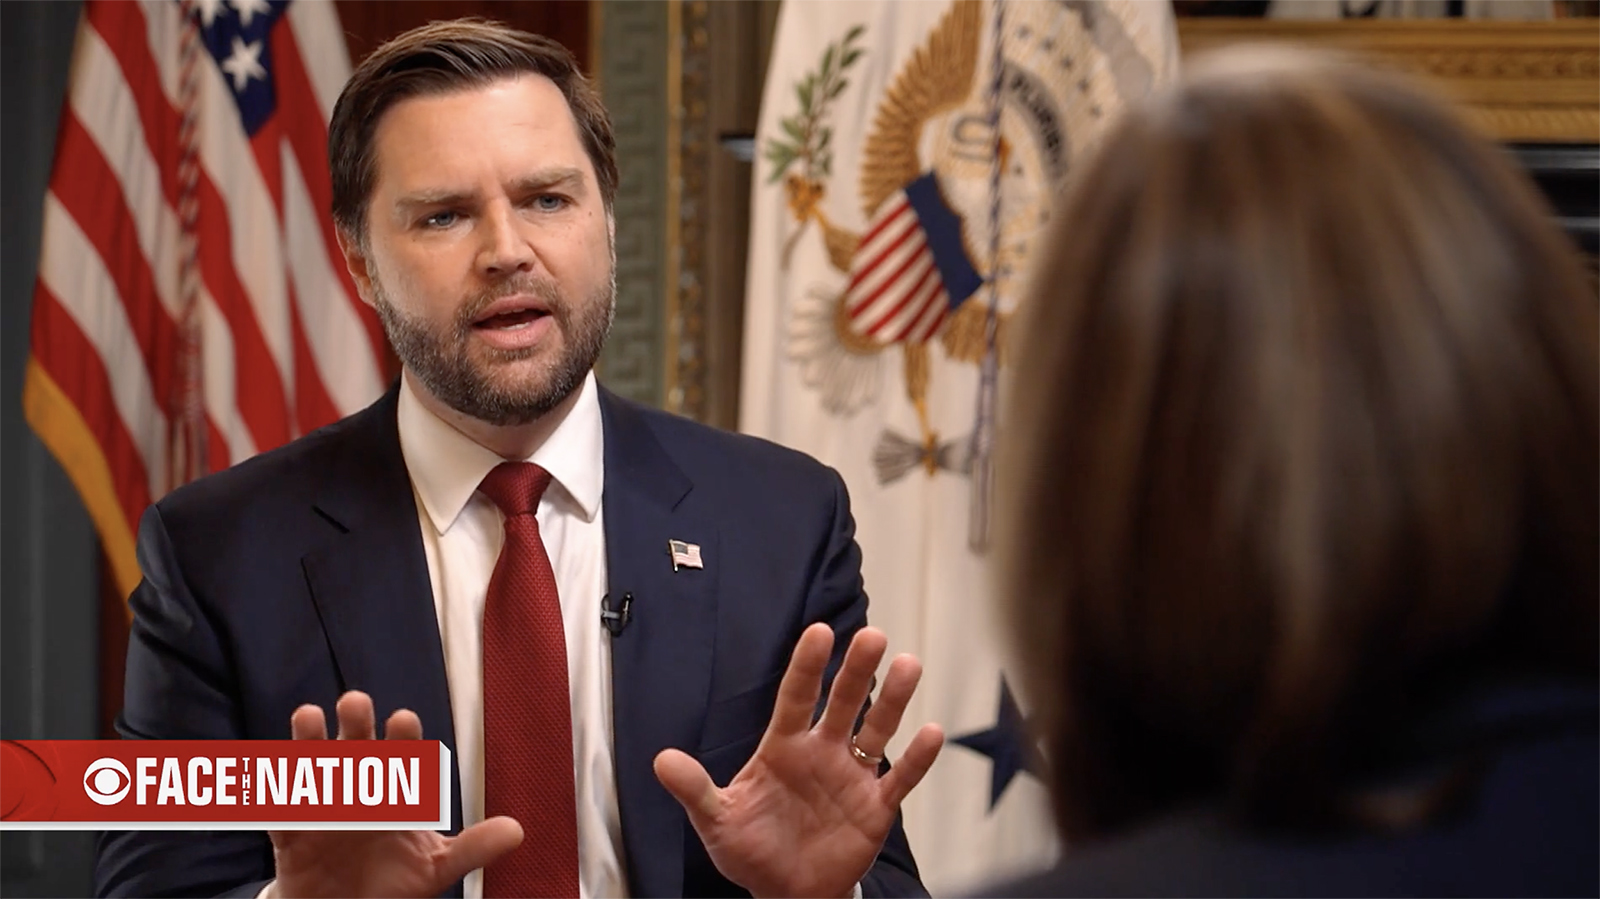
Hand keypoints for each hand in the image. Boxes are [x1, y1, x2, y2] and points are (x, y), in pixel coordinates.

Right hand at [267, 692, 522, 897]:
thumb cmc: (394, 879)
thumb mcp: (436, 867)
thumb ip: (472, 849)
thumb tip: (517, 831)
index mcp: (396, 788)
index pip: (403, 753)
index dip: (402, 736)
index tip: (403, 720)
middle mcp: (359, 786)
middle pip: (357, 745)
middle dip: (356, 723)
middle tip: (356, 702)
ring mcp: (324, 806)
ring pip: (315, 764)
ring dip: (310, 740)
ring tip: (308, 715)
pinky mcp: (293, 833)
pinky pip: (281, 810)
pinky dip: (277, 793)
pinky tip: (274, 777)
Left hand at [653, 624, 943, 898]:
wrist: (786, 893)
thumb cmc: (751, 851)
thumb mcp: (718, 821)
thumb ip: (695, 790)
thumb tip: (661, 760)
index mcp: (783, 748)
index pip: (795, 698)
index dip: (807, 666)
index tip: (819, 632)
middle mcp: (822, 752)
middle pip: (843, 703)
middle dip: (856, 670)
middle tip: (873, 635)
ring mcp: (851, 778)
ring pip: (877, 730)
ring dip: (893, 700)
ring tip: (909, 665)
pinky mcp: (875, 808)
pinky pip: (900, 779)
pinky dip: (917, 758)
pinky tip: (932, 733)